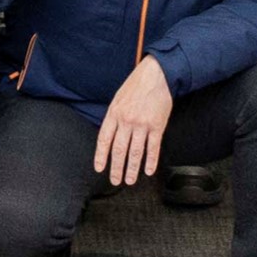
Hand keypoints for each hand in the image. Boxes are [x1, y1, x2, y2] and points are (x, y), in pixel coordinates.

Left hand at [94, 57, 174, 184]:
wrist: (157, 75)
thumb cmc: (136, 86)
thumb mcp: (118, 99)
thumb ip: (114, 118)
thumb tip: (110, 137)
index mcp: (114, 113)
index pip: (104, 140)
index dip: (101, 156)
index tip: (100, 168)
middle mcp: (126, 120)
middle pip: (119, 150)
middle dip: (116, 168)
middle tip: (115, 181)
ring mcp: (142, 124)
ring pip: (135, 152)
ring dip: (132, 169)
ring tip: (130, 180)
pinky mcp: (157, 126)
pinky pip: (153, 147)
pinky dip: (151, 161)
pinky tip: (149, 170)